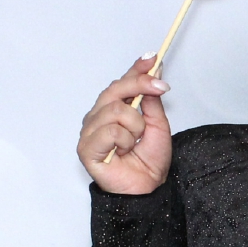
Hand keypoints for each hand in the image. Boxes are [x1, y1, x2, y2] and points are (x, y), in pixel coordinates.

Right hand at [78, 54, 171, 193]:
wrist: (147, 189)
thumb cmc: (148, 161)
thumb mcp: (157, 125)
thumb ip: (151, 100)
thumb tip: (154, 72)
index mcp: (112, 110)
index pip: (121, 83)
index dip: (136, 69)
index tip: (152, 58)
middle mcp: (98, 117)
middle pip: (115, 89)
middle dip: (140, 86)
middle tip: (161, 89)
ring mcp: (90, 131)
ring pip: (115, 110)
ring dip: (135, 126)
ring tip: (135, 142)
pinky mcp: (86, 148)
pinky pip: (110, 130)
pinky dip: (124, 140)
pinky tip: (123, 151)